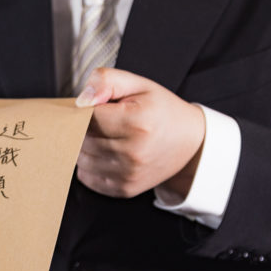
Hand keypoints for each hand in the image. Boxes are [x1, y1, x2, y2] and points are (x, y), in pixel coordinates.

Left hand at [75, 68, 204, 198]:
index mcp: (137, 122)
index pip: (86, 117)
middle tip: (103, 119)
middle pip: (81, 139)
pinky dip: (90, 164)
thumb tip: (81, 100)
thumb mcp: (138, 84)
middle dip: (83, 127)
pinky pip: (87, 176)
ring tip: (106, 135)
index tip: (94, 106)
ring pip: (81, 158)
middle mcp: (133, 152)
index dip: (84, 109)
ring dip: (85, 146)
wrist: (190, 143)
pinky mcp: (125, 189)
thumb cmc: (161, 110)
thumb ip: (106, 81)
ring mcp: (129, 174)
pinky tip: (107, 152)